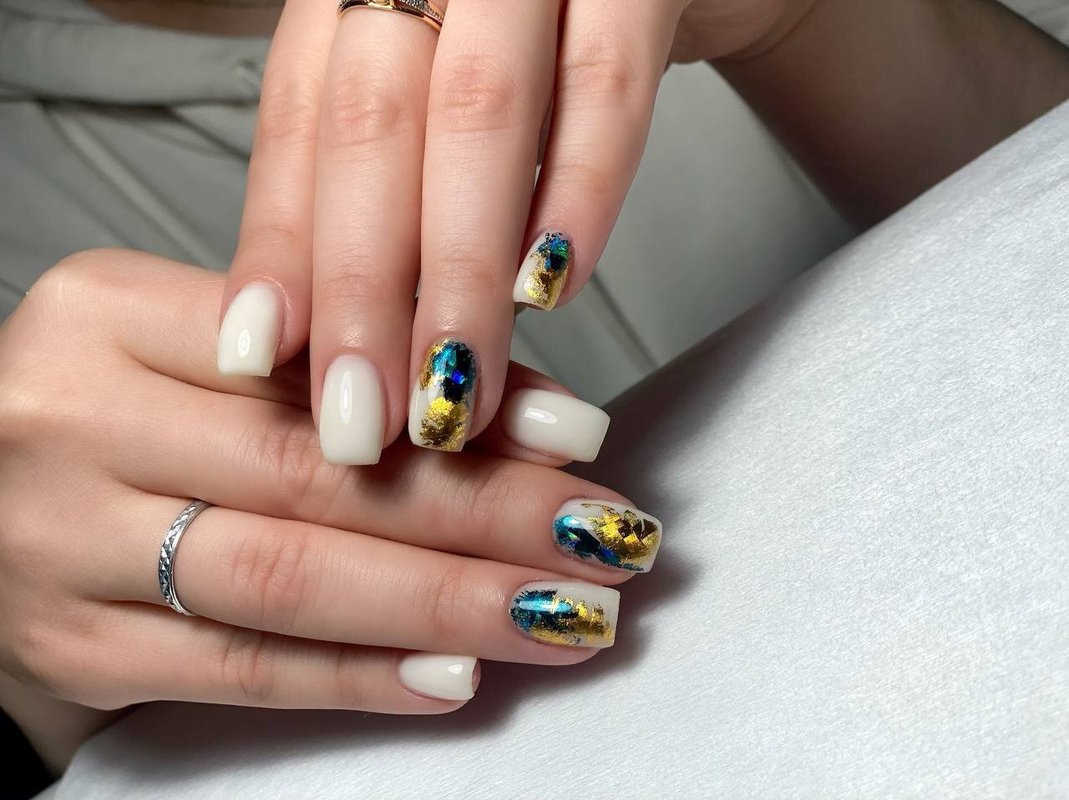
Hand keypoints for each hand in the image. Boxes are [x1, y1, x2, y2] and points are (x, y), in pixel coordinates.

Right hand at [0, 250, 661, 767]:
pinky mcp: (76, 647)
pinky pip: (241, 668)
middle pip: (321, 473)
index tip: (580, 436)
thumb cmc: (111, 420)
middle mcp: (76, 420)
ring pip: (292, 577)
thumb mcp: (194, 353)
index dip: (462, 407)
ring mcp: (64, 543)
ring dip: (449, 602)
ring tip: (564, 614)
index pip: (323, 361)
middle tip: (602, 535)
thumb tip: (504, 400)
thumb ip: (330, 364)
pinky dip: (360, 675)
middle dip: (486, 512)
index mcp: (111, 312)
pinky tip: (454, 676)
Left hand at [217, 0, 800, 464]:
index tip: (264, 360)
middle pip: (373, 124)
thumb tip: (322, 333)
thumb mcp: (446, 90)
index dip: (281, 242)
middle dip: (361, 286)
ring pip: (477, 116)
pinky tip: (553, 283)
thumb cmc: (551, 37)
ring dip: (461, 271)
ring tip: (456, 387)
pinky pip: (607, 83)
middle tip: (364, 415)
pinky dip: (578, 192)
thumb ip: (390, 180)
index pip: (300, 117)